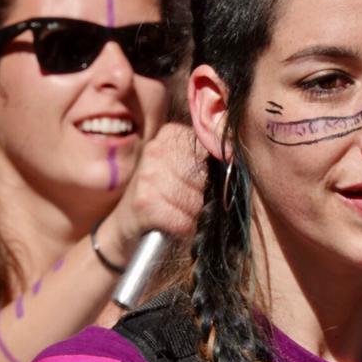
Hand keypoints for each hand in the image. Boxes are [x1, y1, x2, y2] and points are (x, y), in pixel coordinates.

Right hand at [104, 123, 207, 258]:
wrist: (125, 225)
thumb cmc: (163, 195)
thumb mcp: (183, 168)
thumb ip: (209, 157)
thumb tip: (236, 154)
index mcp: (171, 134)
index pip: (213, 150)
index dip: (216, 173)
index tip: (205, 182)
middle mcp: (156, 149)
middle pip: (206, 178)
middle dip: (205, 196)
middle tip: (189, 201)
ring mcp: (148, 175)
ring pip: (197, 201)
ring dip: (194, 215)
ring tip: (179, 212)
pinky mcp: (144, 203)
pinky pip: (183, 220)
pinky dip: (184, 228)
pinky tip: (173, 224)